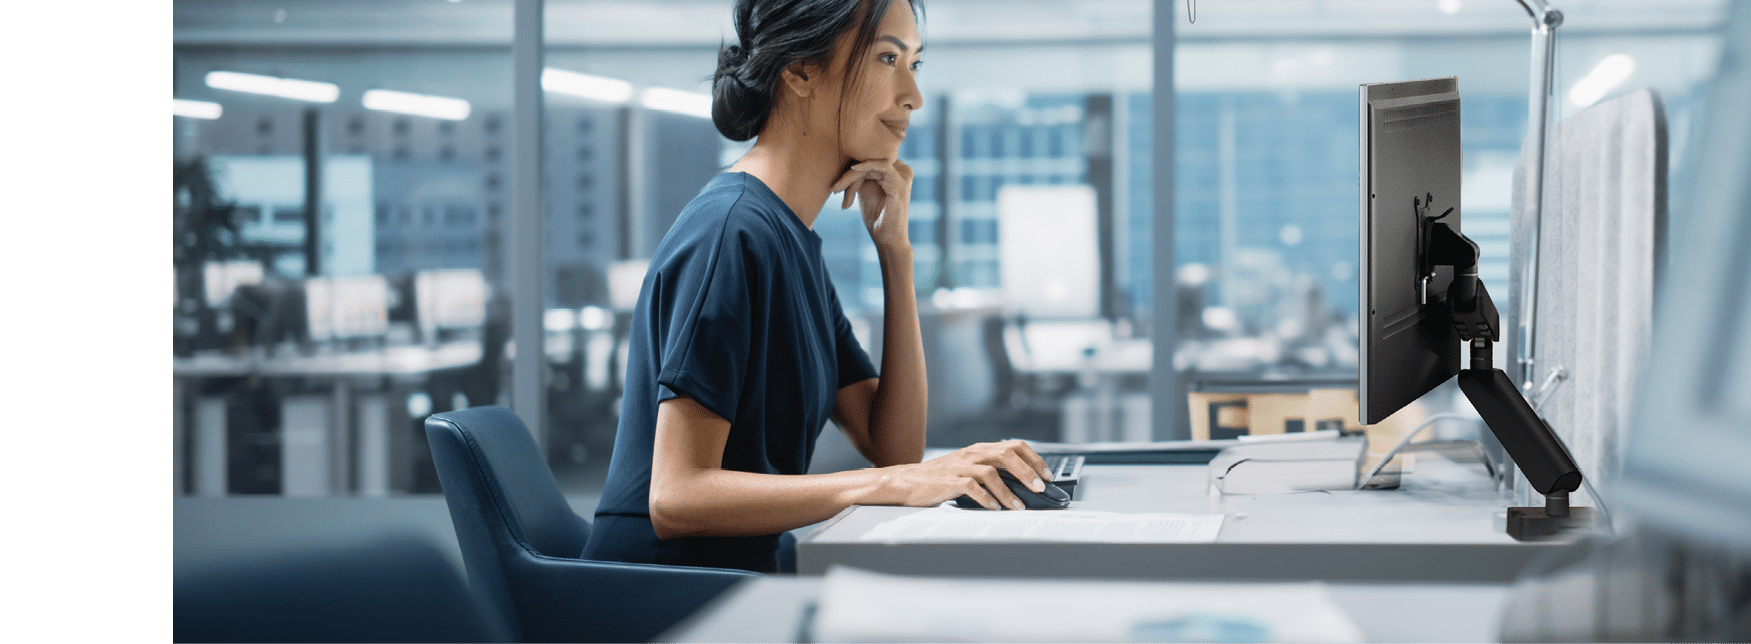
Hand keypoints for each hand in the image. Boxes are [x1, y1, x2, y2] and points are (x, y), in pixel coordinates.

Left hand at [831, 158, 911, 250]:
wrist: (887, 239)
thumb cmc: (877, 217)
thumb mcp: (867, 190)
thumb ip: (863, 175)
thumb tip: (848, 161)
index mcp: (897, 171)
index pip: (871, 162)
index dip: (852, 171)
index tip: (836, 186)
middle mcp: (903, 171)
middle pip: (871, 162)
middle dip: (849, 175)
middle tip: (834, 188)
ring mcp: (903, 177)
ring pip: (872, 164)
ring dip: (851, 175)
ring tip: (838, 188)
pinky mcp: (900, 184)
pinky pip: (882, 166)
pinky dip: (866, 166)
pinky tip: (852, 169)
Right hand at [866, 440, 1051, 510]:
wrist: (906, 481)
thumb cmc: (939, 479)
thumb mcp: (967, 469)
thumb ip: (990, 472)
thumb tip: (1021, 487)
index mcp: (979, 450)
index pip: (1014, 447)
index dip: (1034, 459)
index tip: (1047, 475)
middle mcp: (972, 454)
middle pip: (1007, 455)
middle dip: (1028, 472)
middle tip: (1040, 488)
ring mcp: (960, 466)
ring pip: (992, 472)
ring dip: (1009, 491)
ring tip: (1019, 506)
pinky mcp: (949, 481)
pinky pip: (972, 488)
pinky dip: (986, 499)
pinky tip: (994, 508)